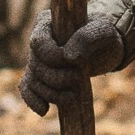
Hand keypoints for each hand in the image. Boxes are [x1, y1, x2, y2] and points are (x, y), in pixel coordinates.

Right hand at [18, 2, 128, 116]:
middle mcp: (38, 41)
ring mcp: (37, 60)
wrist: (106, 46)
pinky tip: (44, 110)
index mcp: (47, 23)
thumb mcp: (103, 32)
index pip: (38, 43)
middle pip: (37, 66)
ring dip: (51, 93)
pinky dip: (33, 100)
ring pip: (34, 81)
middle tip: (79, 79)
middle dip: (57, 78)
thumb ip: (87, 38)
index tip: (75, 63)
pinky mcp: (41, 77)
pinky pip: (28, 89)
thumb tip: (68, 56)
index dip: (53, 57)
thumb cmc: (105, 34)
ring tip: (72, 97)